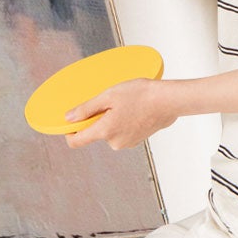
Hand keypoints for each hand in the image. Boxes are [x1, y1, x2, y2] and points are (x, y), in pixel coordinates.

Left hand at [64, 78, 180, 150]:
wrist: (168, 101)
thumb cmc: (140, 95)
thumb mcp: (109, 95)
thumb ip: (86, 109)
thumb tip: (68, 118)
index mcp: (105, 131)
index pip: (76, 141)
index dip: (69, 132)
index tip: (71, 121)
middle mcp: (115, 142)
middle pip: (95, 134)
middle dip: (97, 119)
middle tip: (108, 102)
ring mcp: (127, 143)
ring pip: (110, 132)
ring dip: (111, 120)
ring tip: (125, 104)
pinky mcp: (137, 140)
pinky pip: (122, 132)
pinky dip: (123, 122)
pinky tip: (133, 110)